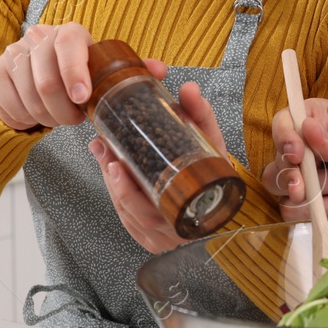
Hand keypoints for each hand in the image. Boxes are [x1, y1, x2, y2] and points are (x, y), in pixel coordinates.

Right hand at [0, 22, 96, 129]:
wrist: (43, 68)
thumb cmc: (75, 73)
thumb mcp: (94, 70)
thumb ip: (99, 80)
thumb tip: (99, 103)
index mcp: (68, 31)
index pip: (68, 45)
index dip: (75, 74)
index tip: (82, 98)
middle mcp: (37, 37)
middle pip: (47, 83)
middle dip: (63, 112)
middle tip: (72, 119)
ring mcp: (12, 53)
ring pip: (30, 101)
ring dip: (46, 119)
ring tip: (55, 117)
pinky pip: (11, 109)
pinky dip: (26, 121)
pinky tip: (34, 114)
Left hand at [89, 59, 229, 253]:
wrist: (222, 194)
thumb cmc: (216, 169)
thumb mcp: (211, 141)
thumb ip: (200, 114)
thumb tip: (188, 88)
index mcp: (194, 211)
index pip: (154, 211)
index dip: (129, 192)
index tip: (116, 165)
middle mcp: (179, 230)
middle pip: (136, 214)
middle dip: (115, 183)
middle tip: (105, 154)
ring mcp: (165, 239)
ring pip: (130, 218)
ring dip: (113, 187)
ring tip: (105, 158)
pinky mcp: (153, 239)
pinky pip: (130, 222)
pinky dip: (118, 197)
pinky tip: (111, 174)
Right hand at [263, 98, 327, 220]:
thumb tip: (308, 129)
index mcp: (320, 121)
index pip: (286, 120)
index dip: (284, 136)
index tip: (296, 152)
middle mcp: (306, 148)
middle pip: (277, 157)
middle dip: (294, 173)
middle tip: (307, 184)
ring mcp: (304, 177)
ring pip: (279, 185)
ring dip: (312, 191)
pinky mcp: (307, 204)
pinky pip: (291, 210)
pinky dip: (318, 209)